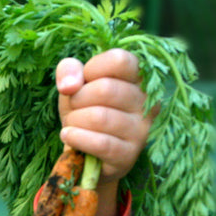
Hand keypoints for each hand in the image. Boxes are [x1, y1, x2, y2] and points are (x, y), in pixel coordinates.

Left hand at [56, 48, 153, 185]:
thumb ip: (69, 70)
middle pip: (105, 89)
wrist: (85, 152)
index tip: (82, 82)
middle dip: (77, 99)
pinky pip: (100, 143)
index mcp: (137, 78)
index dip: (92, 69)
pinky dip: (76, 138)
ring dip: (74, 121)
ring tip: (72, 124)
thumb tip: (69, 84)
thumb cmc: (83, 111)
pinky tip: (68, 136)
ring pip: (99, 117)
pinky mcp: (129, 155)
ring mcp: (141, 130)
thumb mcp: (73, 86)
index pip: (119, 60)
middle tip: (75, 108)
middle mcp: (146, 102)